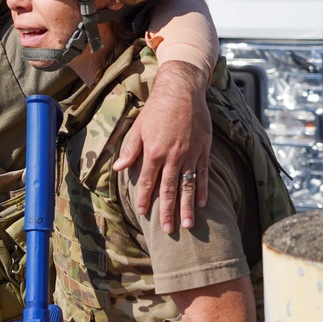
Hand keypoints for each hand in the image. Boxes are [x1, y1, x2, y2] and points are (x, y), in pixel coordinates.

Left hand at [113, 61, 210, 232]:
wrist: (182, 91)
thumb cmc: (156, 109)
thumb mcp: (138, 127)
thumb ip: (130, 149)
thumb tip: (118, 168)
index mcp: (154, 151)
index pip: (147, 180)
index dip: (144, 198)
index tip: (142, 213)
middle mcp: (173, 156)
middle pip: (169, 189)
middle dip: (167, 211)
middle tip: (167, 230)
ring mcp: (190, 154)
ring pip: (188, 186)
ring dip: (186, 207)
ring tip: (187, 225)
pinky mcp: (203, 150)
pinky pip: (204, 174)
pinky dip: (203, 190)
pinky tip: (202, 204)